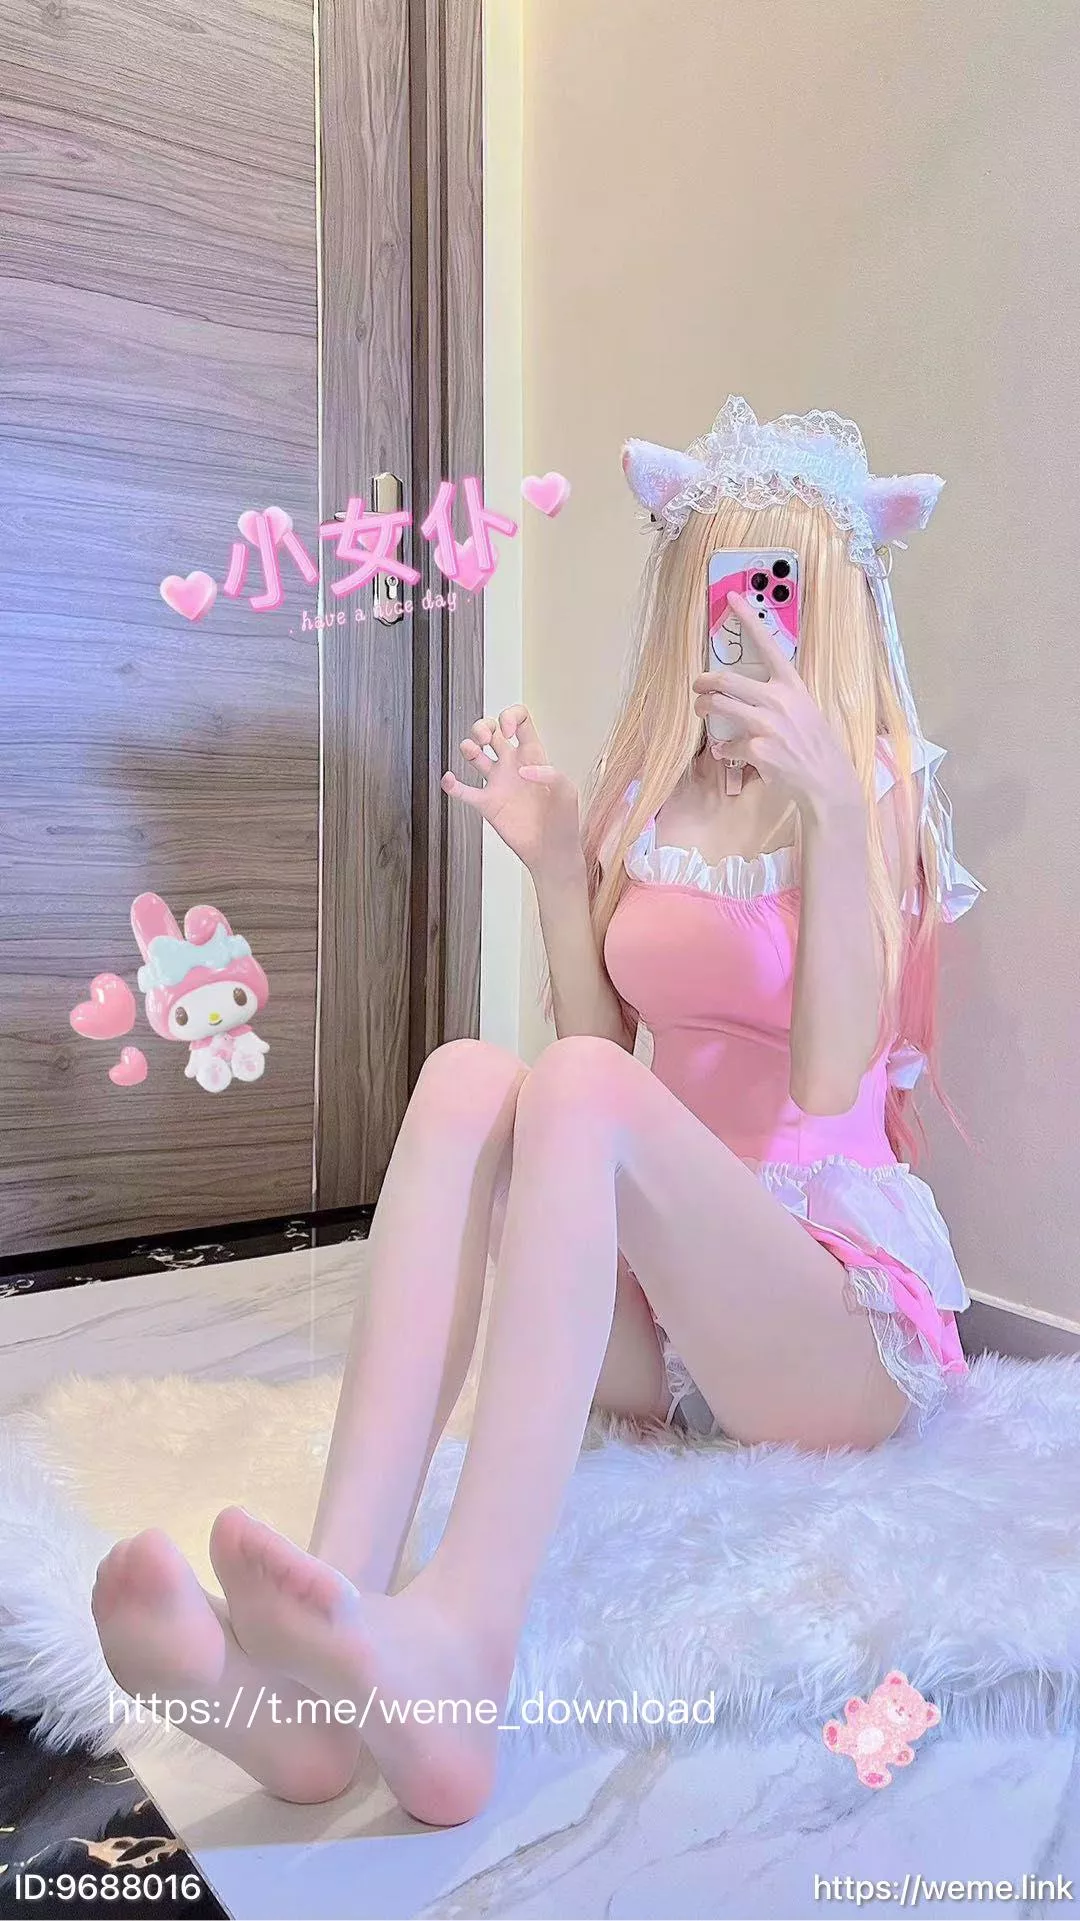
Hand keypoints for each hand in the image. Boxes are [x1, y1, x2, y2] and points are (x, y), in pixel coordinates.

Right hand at [441, 705, 581, 877]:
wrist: (552, 851)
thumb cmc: (564, 821)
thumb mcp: (567, 791)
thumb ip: (550, 774)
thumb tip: (523, 769)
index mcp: (534, 756)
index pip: (520, 721)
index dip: (510, 716)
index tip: (509, 731)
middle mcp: (513, 765)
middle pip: (491, 731)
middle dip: (483, 726)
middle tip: (486, 739)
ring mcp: (498, 783)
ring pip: (474, 755)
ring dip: (468, 746)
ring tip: (473, 752)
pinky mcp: (487, 804)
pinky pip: (464, 791)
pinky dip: (452, 784)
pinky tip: (450, 779)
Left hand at [692, 593, 862, 820]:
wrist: (826, 779)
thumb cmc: (814, 744)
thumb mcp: (804, 708)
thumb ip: (778, 696)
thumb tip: (746, 690)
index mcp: (792, 684)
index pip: (768, 644)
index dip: (748, 619)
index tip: (732, 598)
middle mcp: (779, 699)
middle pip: (727, 679)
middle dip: (704, 681)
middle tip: (697, 685)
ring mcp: (768, 724)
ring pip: (720, 707)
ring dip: (704, 707)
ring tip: (701, 710)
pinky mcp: (758, 749)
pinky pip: (727, 744)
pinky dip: (723, 748)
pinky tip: (726, 752)